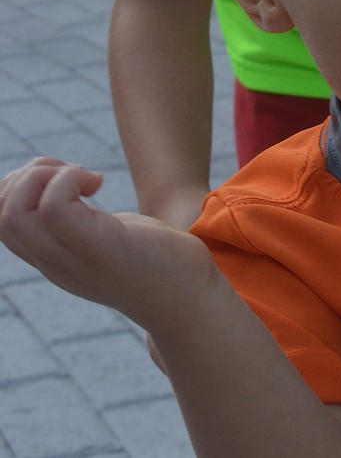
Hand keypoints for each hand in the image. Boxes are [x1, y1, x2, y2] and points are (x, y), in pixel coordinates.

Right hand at [0, 158, 217, 329]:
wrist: (191, 300)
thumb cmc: (156, 262)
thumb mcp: (103, 237)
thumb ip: (77, 220)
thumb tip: (60, 178)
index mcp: (52, 259)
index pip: (2, 223)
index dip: (18, 188)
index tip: (61, 177)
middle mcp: (55, 263)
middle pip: (1, 217)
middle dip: (24, 177)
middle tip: (70, 172)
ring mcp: (74, 259)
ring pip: (15, 214)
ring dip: (41, 177)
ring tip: (82, 175)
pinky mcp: (101, 248)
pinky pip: (55, 207)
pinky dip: (68, 179)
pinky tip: (98, 181)